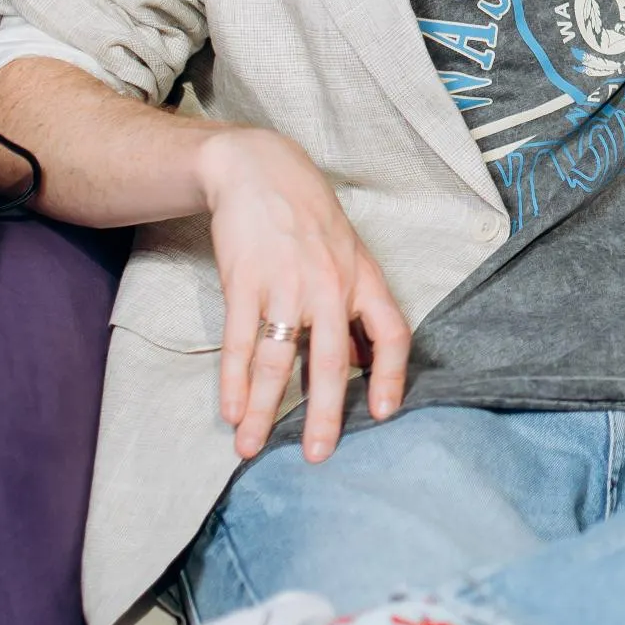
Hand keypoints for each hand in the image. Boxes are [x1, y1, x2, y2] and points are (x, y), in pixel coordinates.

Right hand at [196, 127, 413, 462]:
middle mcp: (330, 285)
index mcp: (364, 278)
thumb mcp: (350, 253)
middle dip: (324, 413)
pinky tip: (231, 410)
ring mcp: (285, 285)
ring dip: (263, 409)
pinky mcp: (245, 282)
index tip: (384, 413)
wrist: (260, 170)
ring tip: (250, 447)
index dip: (390, 376)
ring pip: (277, 360)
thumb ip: (357, 306)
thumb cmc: (310, 217)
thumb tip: (361, 364)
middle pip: (331, 360)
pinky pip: (240, 342)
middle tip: (318, 455)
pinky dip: (234, 380)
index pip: (392, 333)